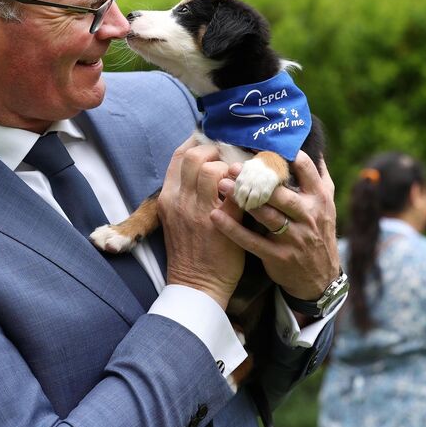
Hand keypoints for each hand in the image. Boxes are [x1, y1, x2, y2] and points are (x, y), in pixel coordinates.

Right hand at [158, 136, 245, 309]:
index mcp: (168, 198)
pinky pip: (236, 192)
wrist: (196, 286)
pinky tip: (257, 185)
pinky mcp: (223, 222)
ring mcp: (200, 211)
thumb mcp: (176, 220)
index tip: (210, 140)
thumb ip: (185, 195)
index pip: (178, 157)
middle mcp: (180, 201)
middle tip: (230, 157)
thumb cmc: (190, 253)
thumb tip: (204, 170)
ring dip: (231, 168)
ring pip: (214, 169)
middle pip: (195, 157)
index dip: (195, 143)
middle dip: (215, 151)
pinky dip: (247, 185)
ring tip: (242, 174)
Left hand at [210, 152, 338, 300]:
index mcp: (319, 199)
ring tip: (220, 184)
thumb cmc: (318, 233)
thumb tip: (312, 146)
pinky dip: (232, 229)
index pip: (305, 169)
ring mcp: (294, 238)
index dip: (282, 155)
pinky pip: (252, 241)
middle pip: (280, 193)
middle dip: (256, 179)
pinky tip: (216, 216)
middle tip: (232, 166)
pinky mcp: (278, 256)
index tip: (259, 145)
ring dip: (241, 199)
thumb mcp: (326, 205)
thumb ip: (318, 177)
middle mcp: (308, 216)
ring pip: (265, 215)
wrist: (319, 278)